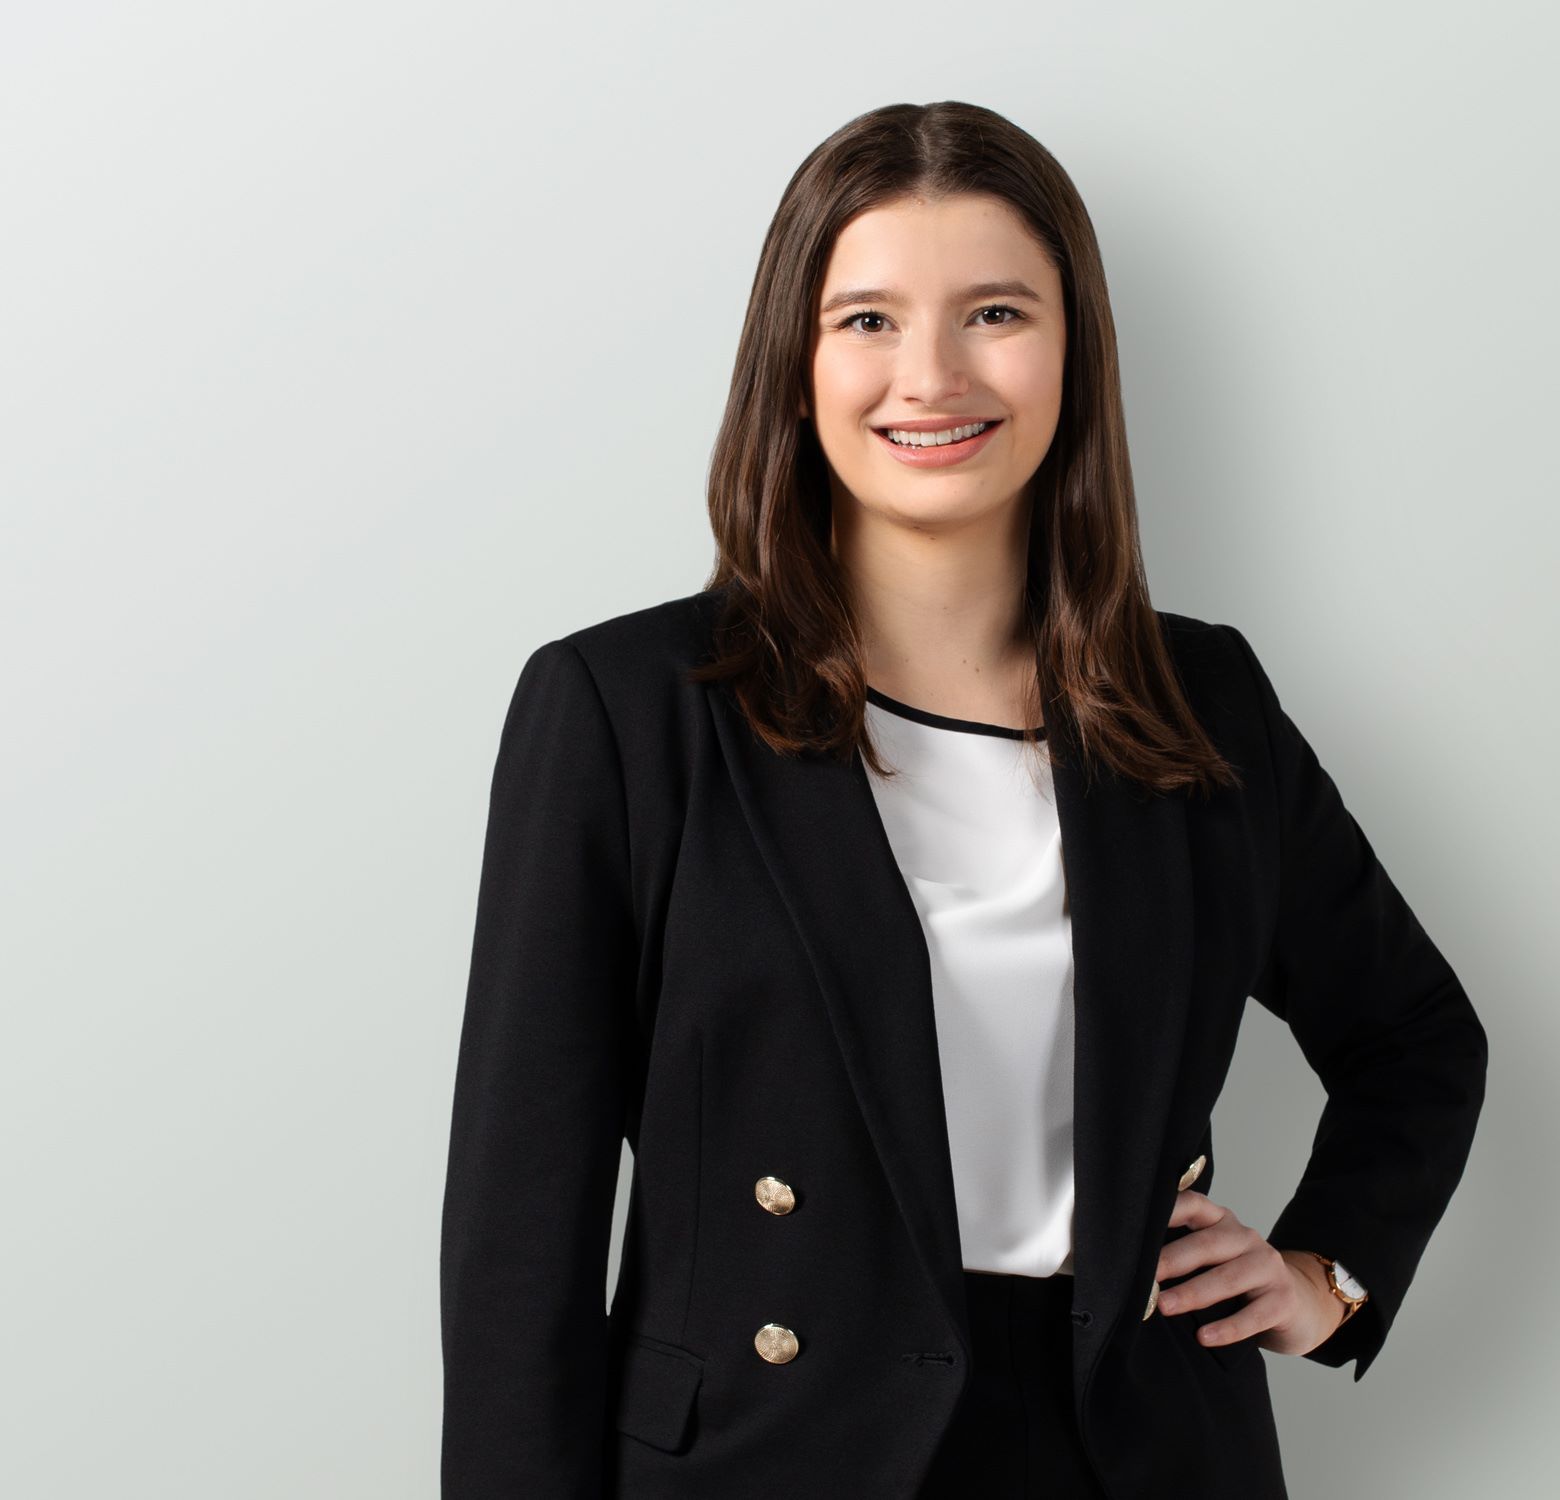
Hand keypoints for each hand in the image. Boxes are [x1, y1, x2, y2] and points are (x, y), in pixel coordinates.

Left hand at [1154, 1189, 1346, 1356]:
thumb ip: (1185, 1254)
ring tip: (1165, 1307)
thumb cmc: (1239, 1282)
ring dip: (1193, 1293)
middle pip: (1207, 1244)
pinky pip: (1254, 1315)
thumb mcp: (1214, 1260)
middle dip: (1173, 1261)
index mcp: (1222, 1221)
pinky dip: (1227, 1328)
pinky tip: (1204, 1337)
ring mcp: (1268, 1266)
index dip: (1169, 1211)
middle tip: (1146, 1280)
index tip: (1141, 1226)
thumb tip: (1137, 1269)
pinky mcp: (1284, 1299)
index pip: (1194, 1205)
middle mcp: (1246, 1237)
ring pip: (1228, 1278)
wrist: (1297, 1305)